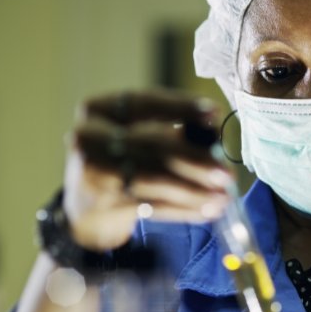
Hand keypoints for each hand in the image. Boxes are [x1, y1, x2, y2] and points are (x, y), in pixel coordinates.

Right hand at [63, 92, 231, 251]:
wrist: (83, 210)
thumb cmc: (120, 163)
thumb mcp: (133, 136)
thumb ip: (169, 130)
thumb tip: (214, 136)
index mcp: (98, 110)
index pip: (144, 100)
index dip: (181, 105)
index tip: (215, 112)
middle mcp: (89, 137)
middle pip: (151, 143)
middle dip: (196, 158)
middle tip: (227, 171)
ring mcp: (94, 173)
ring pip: (155, 179)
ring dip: (195, 189)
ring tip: (224, 195)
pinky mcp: (103, 206)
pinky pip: (154, 206)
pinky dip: (185, 209)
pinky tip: (209, 209)